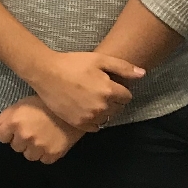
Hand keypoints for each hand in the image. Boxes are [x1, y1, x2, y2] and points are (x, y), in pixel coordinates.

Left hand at [0, 96, 84, 163]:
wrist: (73, 109)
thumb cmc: (45, 103)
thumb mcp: (22, 104)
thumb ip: (5, 116)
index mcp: (14, 122)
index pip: (2, 136)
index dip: (9, 132)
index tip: (18, 128)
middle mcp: (24, 136)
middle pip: (15, 147)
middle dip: (21, 140)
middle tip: (32, 131)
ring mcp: (39, 146)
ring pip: (29, 156)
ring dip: (33, 149)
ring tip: (41, 138)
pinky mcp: (53, 154)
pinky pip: (44, 160)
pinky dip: (46, 154)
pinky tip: (51, 143)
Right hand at [26, 50, 141, 130]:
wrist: (45, 72)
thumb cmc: (72, 63)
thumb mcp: (98, 59)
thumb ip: (122, 67)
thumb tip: (143, 74)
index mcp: (109, 90)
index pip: (127, 97)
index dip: (118, 90)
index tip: (108, 84)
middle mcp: (102, 106)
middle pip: (118, 108)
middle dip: (112, 100)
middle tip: (97, 91)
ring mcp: (89, 116)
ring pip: (107, 118)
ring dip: (103, 111)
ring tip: (90, 100)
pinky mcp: (78, 123)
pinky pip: (95, 127)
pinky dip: (93, 120)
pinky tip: (85, 110)